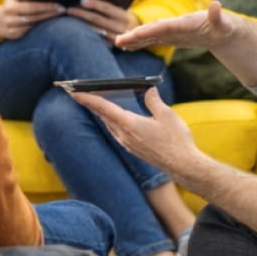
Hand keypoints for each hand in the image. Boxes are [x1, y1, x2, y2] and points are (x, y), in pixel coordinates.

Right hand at [0, 0, 63, 41]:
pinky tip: (51, 23)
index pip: (31, 6)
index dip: (45, 6)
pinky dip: (42, 27)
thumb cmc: (10, 6)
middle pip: (34, 16)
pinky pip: (31, 31)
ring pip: (34, 24)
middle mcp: (10, 18)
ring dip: (48, 20)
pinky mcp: (15, 36)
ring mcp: (12, 28)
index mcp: (10, 6)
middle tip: (63, 9)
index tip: (58, 4)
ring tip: (59, 14)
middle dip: (50, 12)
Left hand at [66, 0, 136, 35]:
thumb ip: (112, 10)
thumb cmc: (127, 22)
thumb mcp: (125, 14)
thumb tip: (90, 1)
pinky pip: (96, 40)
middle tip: (69, 10)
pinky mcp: (112, 48)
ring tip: (69, 19)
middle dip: (82, 14)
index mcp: (127, 17)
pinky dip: (86, 35)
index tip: (82, 0)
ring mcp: (117, 41)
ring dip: (81, 25)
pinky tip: (77, 31)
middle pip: (98, 20)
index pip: (108, 8)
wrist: (141, 40)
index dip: (94, 4)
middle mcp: (123, 29)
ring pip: (95, 31)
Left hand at [73, 86, 202, 175]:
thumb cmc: (176, 140)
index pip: (103, 108)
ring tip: (96, 101)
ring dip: (102, 112)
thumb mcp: (166, 115)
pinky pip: (117, 132)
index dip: (87, 98)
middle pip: (103, 115)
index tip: (73, 92)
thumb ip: (154, 101)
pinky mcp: (133, 149)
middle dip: (91, 103)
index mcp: (129, 124)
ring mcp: (127, 144)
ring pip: (109, 124)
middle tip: (80, 92)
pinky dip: (112, 121)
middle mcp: (124, 135)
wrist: (182, 165)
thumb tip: (148, 90)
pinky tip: (116, 118)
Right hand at [115, 0, 239, 52]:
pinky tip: (130, 46)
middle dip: (136, 34)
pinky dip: (141, 42)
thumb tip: (216, 5)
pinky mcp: (171, 37)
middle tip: (119, 40)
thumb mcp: (224, 25)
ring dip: (134, 38)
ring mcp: (171, 31)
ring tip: (119, 43)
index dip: (149, 30)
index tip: (135, 33)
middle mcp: (174, 25)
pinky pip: (153, 40)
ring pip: (150, 34)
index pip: (164, 26)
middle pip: (152, 29)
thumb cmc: (224, 27)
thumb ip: (218, 17)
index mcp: (184, 23)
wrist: (221, 28)